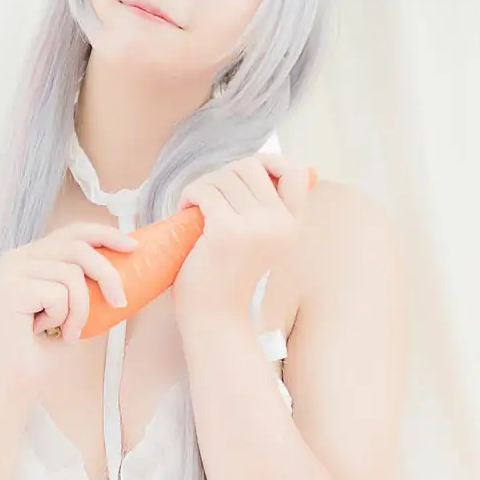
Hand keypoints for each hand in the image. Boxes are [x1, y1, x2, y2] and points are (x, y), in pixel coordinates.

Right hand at [0, 219, 135, 394]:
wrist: (21, 378)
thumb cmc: (49, 343)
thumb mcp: (76, 303)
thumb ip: (89, 279)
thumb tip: (129, 258)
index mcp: (33, 255)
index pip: (73, 232)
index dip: (105, 234)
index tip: (133, 246)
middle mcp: (18, 257)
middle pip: (77, 248)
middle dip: (107, 275)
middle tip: (119, 303)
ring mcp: (12, 271)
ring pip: (71, 275)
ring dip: (80, 309)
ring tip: (68, 330)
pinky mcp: (10, 288)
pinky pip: (58, 294)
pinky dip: (63, 318)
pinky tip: (46, 332)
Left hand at [170, 153, 314, 322]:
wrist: (216, 318)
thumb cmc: (230, 277)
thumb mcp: (262, 239)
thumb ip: (268, 207)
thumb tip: (268, 164)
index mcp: (292, 225)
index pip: (295, 172)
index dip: (269, 162)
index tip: (247, 175)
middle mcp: (280, 224)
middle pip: (249, 167)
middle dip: (223, 175)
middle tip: (209, 198)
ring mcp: (255, 227)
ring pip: (224, 176)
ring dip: (203, 187)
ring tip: (196, 209)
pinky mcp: (227, 232)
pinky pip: (204, 191)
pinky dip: (189, 196)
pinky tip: (185, 213)